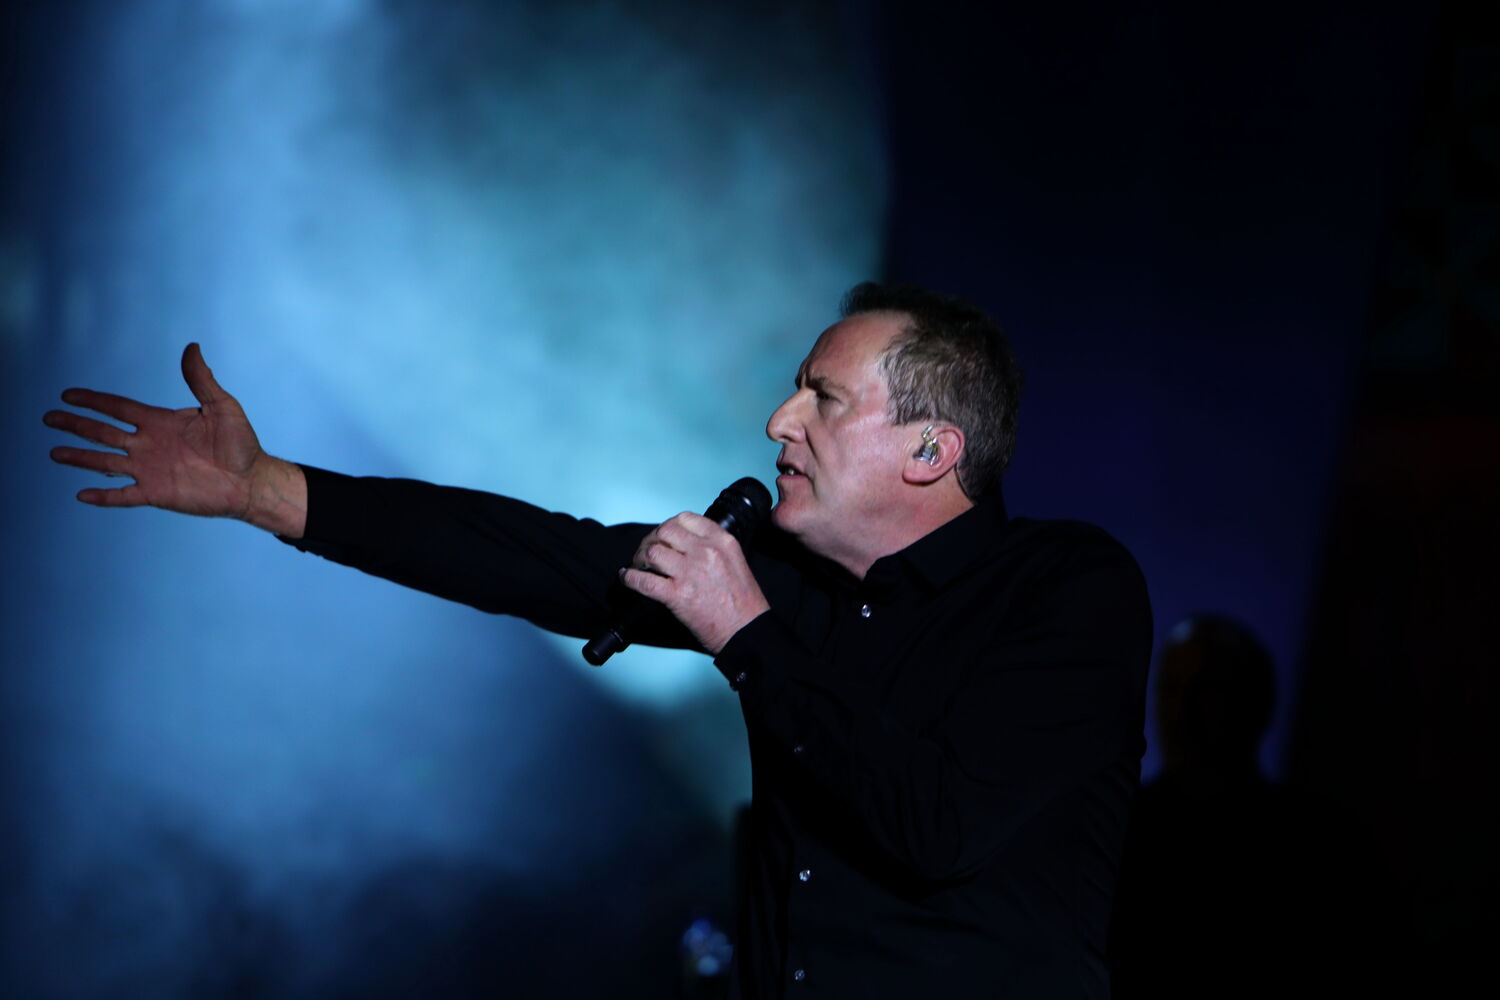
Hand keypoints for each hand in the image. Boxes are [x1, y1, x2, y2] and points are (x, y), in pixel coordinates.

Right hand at [44, 343, 306, 534]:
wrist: (251, 481)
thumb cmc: (241, 444)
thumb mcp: (222, 407)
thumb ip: (201, 380)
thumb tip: (192, 347)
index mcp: (161, 422)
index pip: (118, 408)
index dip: (93, 401)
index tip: (68, 395)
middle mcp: (150, 444)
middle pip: (103, 432)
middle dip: (76, 425)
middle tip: (48, 418)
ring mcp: (151, 469)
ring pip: (106, 462)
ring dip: (81, 457)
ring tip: (55, 452)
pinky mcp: (157, 493)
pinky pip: (124, 495)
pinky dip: (103, 496)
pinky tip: (81, 494)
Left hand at [620, 512, 769, 654]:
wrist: (747, 631)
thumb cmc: (744, 603)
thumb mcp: (735, 562)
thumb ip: (713, 549)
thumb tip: (686, 546)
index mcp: (722, 542)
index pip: (685, 519)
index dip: (668, 526)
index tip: (664, 536)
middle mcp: (706, 552)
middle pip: (665, 532)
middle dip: (651, 540)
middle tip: (647, 552)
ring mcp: (690, 573)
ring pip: (652, 552)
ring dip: (640, 558)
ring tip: (639, 565)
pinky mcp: (678, 595)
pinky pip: (644, 581)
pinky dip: (631, 579)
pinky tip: (628, 578)